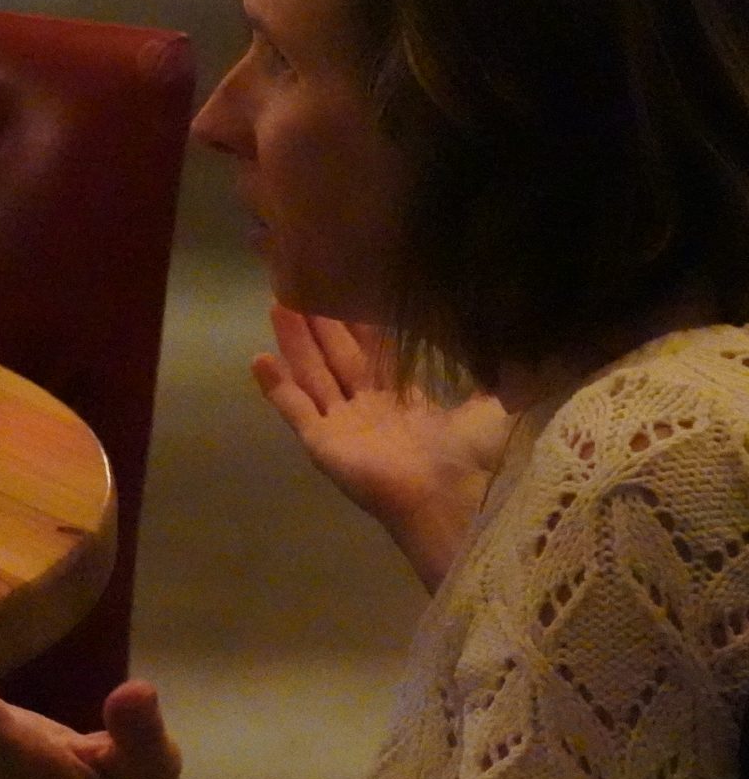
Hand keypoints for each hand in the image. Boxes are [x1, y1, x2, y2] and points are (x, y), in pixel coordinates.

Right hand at [254, 305, 507, 588]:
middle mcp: (372, 412)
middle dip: (323, 322)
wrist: (450, 495)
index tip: (351, 287)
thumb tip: (519, 340)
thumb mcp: (494, 404)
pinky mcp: (322, 443)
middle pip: (339, 358)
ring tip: (278, 304)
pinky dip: (275, 387)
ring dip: (296, 342)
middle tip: (305, 283)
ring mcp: (343, 428)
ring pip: (313, 375)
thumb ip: (498, 375)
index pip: (378, 353)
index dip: (362, 322)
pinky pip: (293, 410)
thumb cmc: (473, 453)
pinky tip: (258, 358)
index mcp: (409, 404)